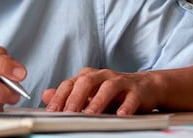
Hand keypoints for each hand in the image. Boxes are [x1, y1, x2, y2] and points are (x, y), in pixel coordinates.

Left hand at [42, 67, 158, 115]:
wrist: (147, 87)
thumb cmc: (115, 92)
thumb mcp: (90, 93)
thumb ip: (69, 95)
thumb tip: (45, 95)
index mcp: (88, 76)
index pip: (70, 84)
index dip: (60, 97)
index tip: (52, 112)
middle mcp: (103, 75)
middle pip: (86, 82)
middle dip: (75, 98)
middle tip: (68, 113)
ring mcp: (121, 81)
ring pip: (108, 87)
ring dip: (98, 101)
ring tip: (90, 114)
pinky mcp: (138, 90)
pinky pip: (131, 97)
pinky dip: (126, 106)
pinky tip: (120, 115)